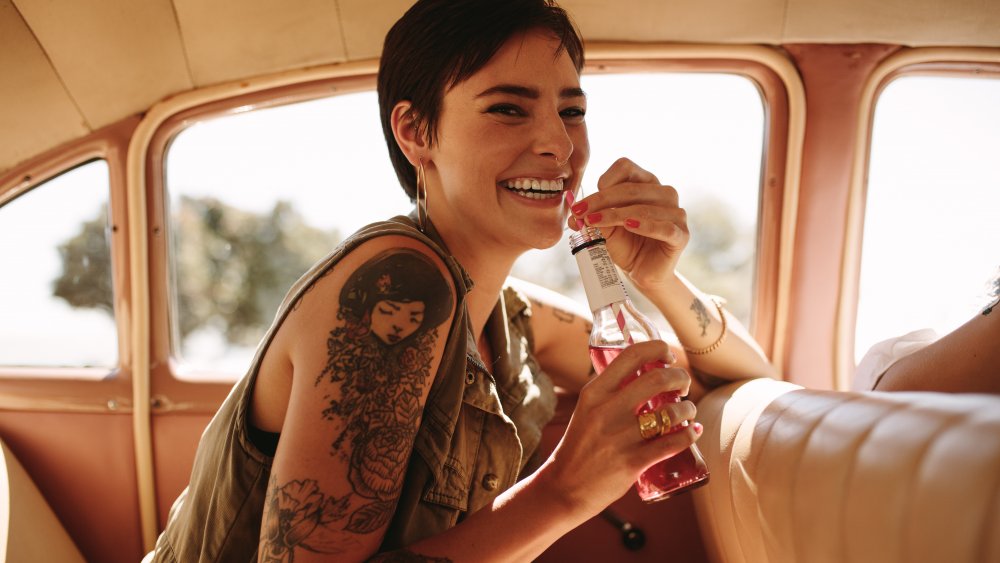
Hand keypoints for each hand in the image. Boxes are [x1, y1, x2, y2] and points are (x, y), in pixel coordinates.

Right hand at [539, 340, 701, 515]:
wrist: (564, 487)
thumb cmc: (580, 445)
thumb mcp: (587, 410)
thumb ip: (610, 393)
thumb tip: (644, 373)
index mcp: (594, 392)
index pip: (632, 355)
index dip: (658, 349)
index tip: (669, 356)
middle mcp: (606, 410)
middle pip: (658, 379)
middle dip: (680, 377)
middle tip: (683, 386)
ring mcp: (620, 437)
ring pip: (671, 413)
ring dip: (688, 409)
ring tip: (688, 412)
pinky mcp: (632, 463)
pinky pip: (673, 443)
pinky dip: (690, 434)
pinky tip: (694, 432)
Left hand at [568, 158, 687, 290]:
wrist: (642, 272)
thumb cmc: (625, 244)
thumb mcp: (605, 228)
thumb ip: (593, 217)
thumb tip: (574, 215)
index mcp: (646, 183)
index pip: (625, 167)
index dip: (604, 181)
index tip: (585, 201)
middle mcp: (664, 193)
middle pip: (630, 188)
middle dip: (601, 200)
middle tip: (580, 213)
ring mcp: (676, 213)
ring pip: (643, 208)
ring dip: (615, 214)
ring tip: (594, 223)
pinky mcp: (681, 235)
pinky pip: (664, 227)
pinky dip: (645, 225)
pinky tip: (628, 225)